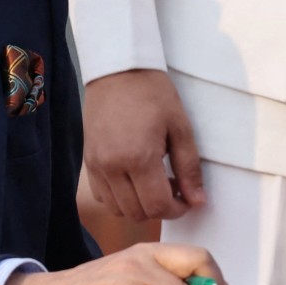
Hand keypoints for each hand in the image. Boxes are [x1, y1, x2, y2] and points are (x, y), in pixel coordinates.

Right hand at [81, 67, 204, 222]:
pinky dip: (120, 198)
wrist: (118, 71)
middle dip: (160, 209)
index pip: (158, 206)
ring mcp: (96, 166)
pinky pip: (103, 196)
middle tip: (174, 188)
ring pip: (118, 209)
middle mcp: (113, 167)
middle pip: (137, 213)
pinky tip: (134, 180)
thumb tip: (198, 201)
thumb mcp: (180, 127)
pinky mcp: (88, 162)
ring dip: (139, 206)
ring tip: (154, 183)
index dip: (177, 210)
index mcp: (139, 158)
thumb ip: (189, 167)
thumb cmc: (153, 94)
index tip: (187, 199)